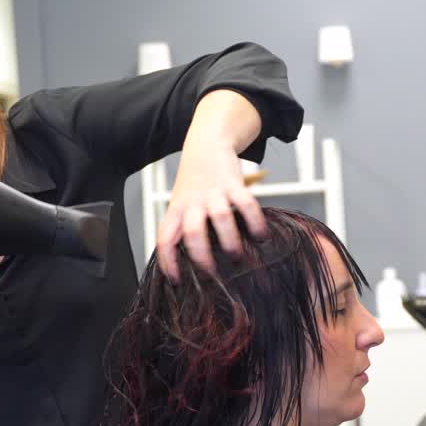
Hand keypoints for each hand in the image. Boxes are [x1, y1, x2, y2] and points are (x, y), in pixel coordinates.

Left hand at [156, 90, 265, 280]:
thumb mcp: (181, 204)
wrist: (207, 144)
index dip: (168, 262)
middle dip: (204, 258)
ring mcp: (214, 193)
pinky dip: (256, 223)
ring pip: (221, 219)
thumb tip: (197, 265)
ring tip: (237, 256)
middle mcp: (193, 203)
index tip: (176, 281)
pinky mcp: (234, 184)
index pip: (165, 239)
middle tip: (214, 274)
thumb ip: (185, 228)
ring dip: (231, 242)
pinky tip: (261, 235)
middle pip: (193, 233)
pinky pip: (247, 205)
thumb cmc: (195, 183)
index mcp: (176, 210)